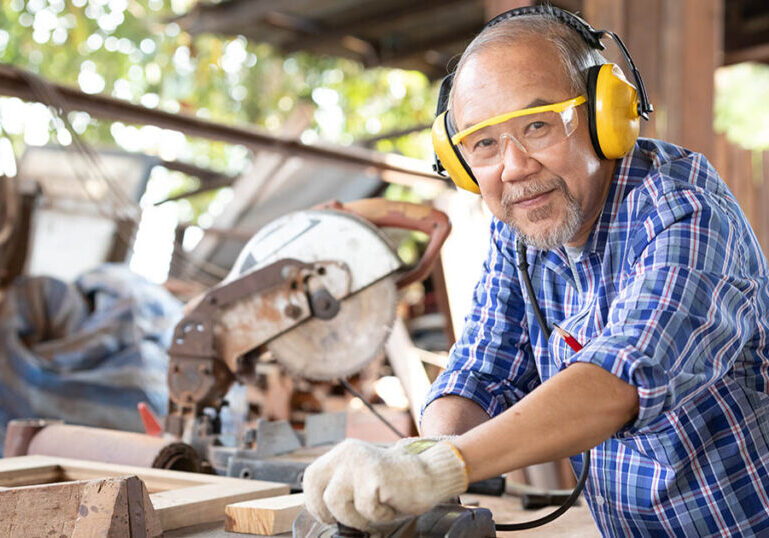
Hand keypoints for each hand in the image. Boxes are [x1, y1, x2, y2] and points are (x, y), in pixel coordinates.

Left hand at [302, 438, 467, 529]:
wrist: (429, 475)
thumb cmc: (396, 485)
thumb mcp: (360, 481)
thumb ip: (341, 487)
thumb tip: (322, 513)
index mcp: (343, 453)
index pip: (311, 476)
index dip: (314, 501)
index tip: (328, 516)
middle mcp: (347, 453)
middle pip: (318, 489)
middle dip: (329, 512)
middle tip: (351, 520)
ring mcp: (359, 462)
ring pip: (336, 502)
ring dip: (356, 517)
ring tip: (376, 511)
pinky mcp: (374, 474)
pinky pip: (364, 508)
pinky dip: (378, 516)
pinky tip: (390, 505)